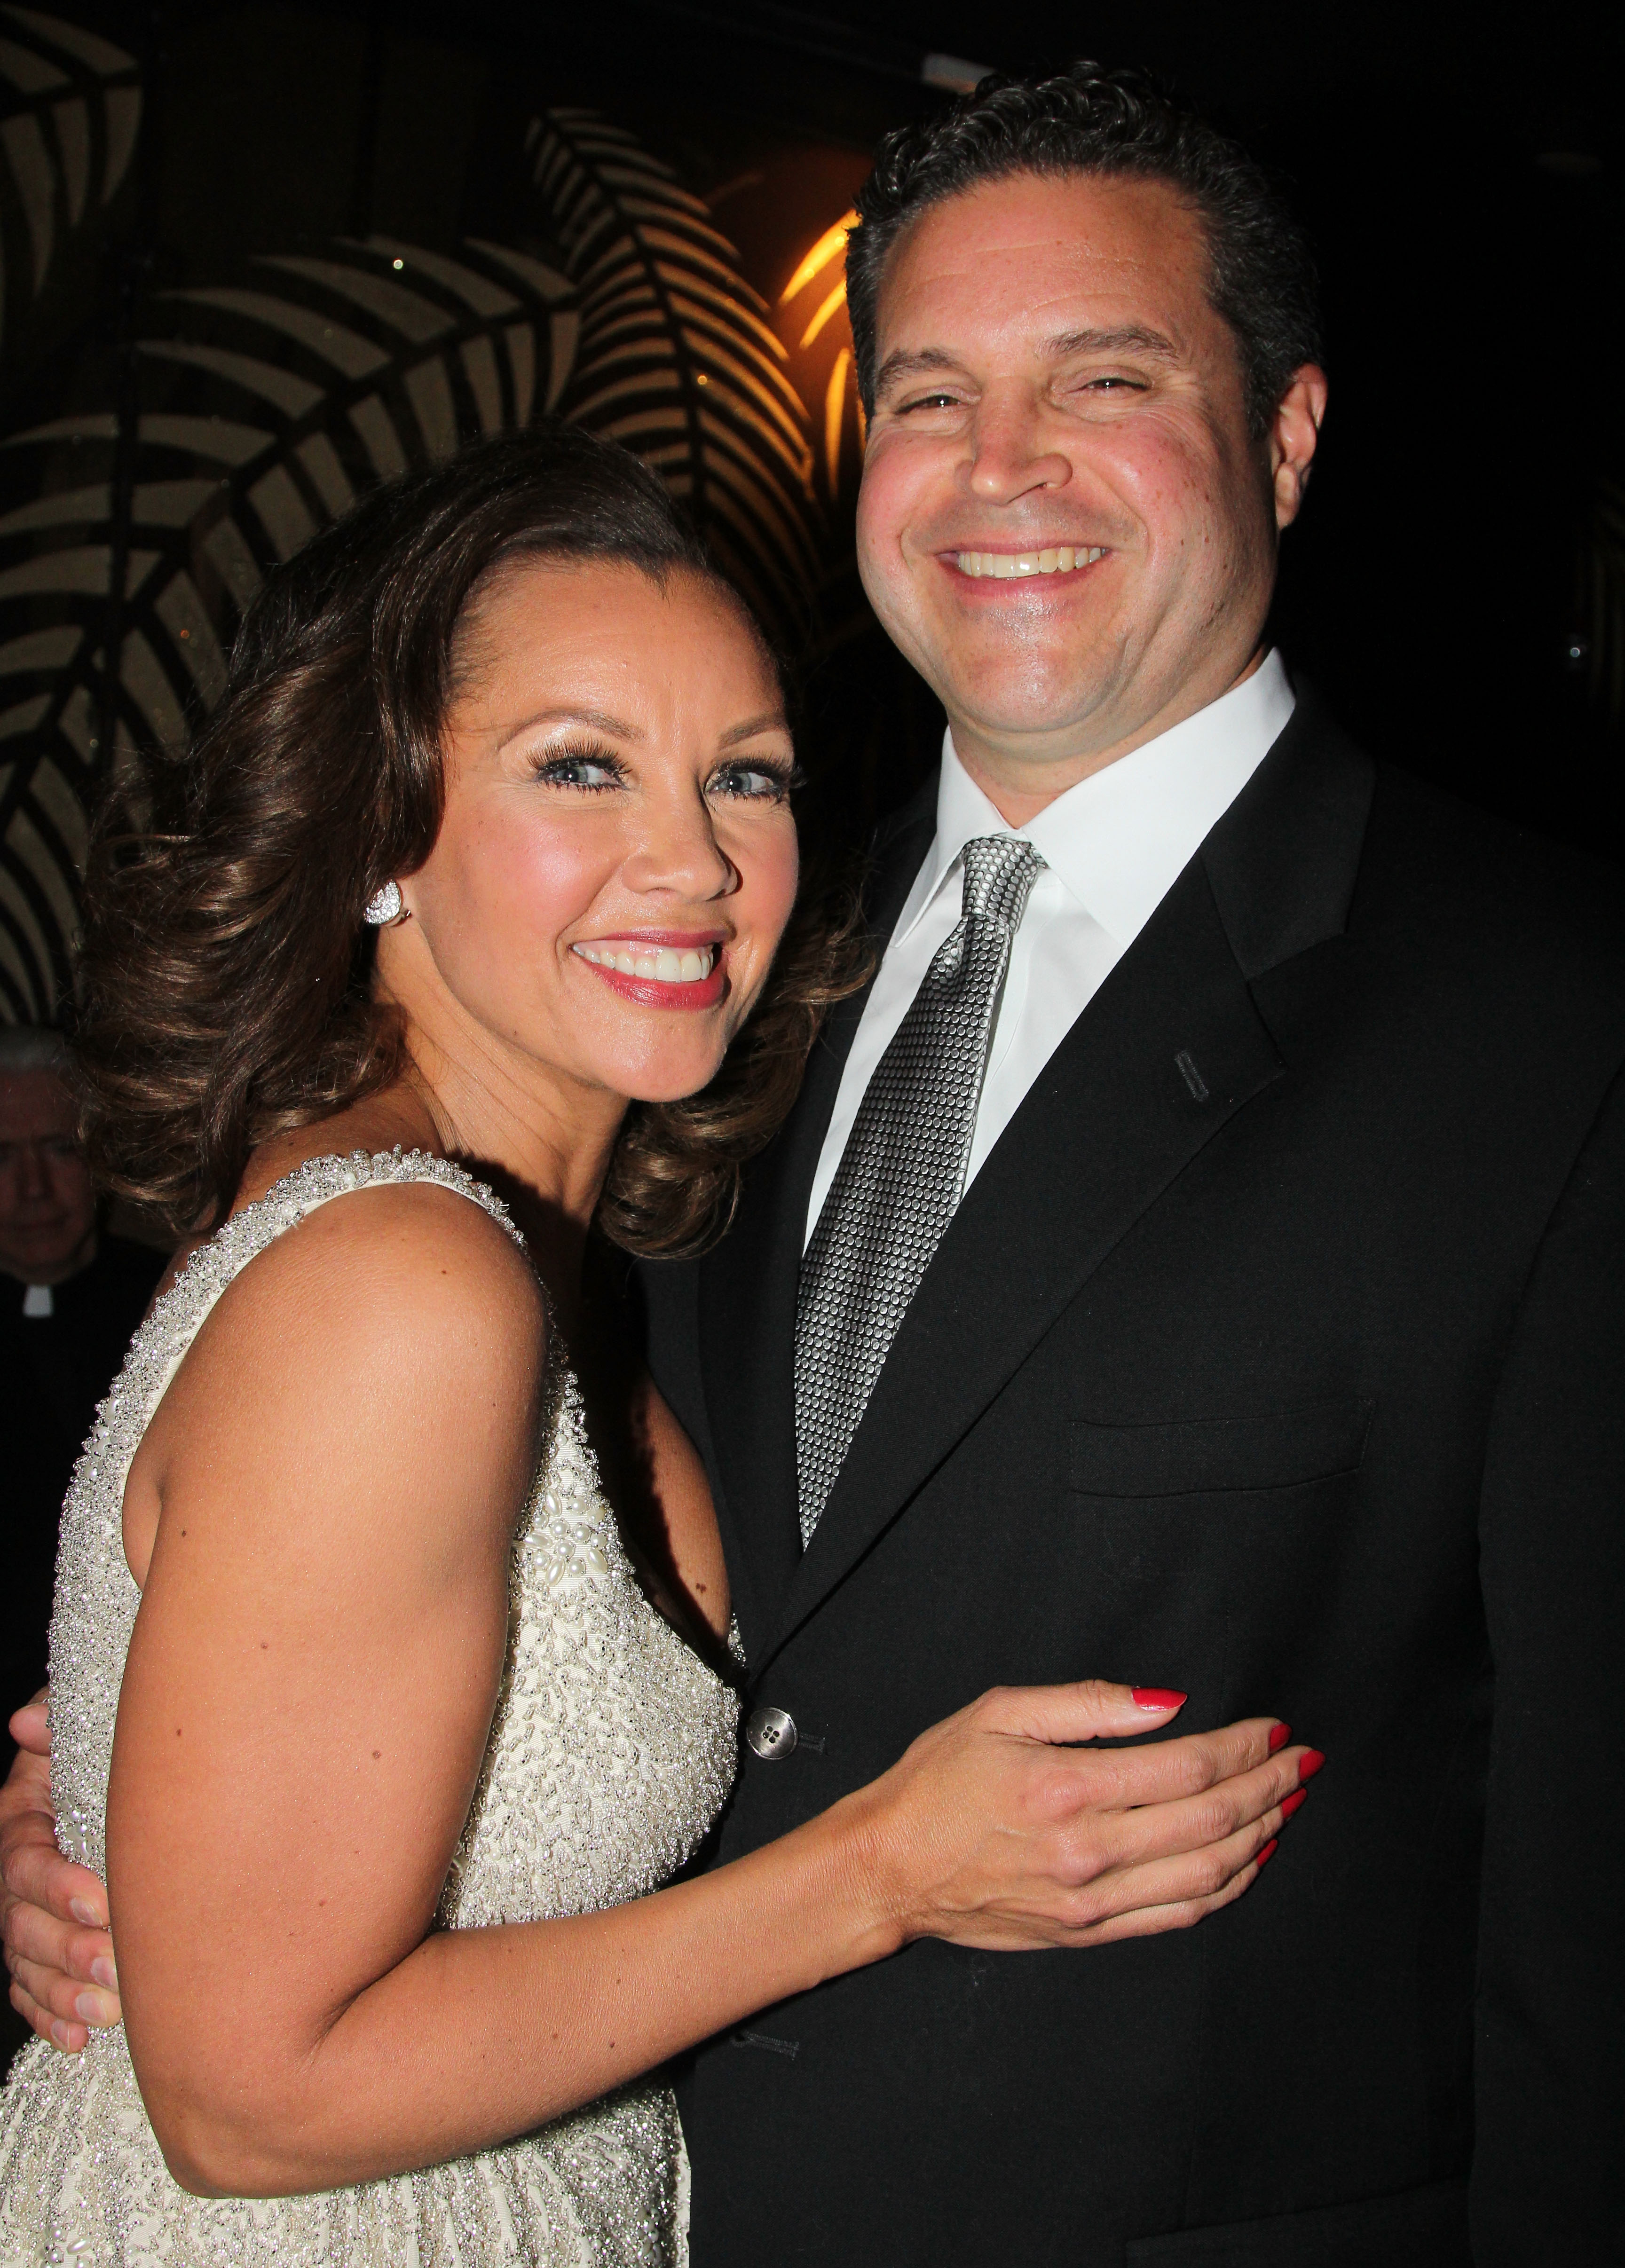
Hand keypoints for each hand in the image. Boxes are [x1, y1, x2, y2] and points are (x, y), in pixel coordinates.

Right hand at [1, 1695, 118, 2050]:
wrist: (114, 1775)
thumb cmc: (96, 1746)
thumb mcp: (78, 1723)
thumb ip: (55, 1721)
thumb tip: (26, 1724)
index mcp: (19, 1821)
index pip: (25, 1863)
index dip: (57, 1887)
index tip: (101, 1903)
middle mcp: (13, 1876)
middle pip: (22, 1925)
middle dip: (67, 1951)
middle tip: (115, 1968)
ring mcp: (22, 1917)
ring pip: (26, 1966)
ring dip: (64, 1993)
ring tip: (107, 2013)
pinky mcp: (36, 1951)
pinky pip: (30, 1992)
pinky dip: (51, 2016)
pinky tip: (79, 2038)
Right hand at [852, 1682, 1317, 1952]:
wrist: (890, 1867)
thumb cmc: (936, 1783)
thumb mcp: (1000, 1712)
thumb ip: (1090, 1703)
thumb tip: (1166, 1703)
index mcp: (1068, 1788)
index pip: (1187, 1767)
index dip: (1243, 1747)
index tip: (1274, 1729)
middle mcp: (1088, 1851)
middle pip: (1210, 1821)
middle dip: (1268, 1787)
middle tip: (1302, 1762)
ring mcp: (1092, 1901)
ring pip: (1206, 1874)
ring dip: (1259, 1836)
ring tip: (1287, 1804)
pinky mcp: (1089, 1931)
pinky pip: (1177, 1914)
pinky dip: (1225, 1888)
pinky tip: (1247, 1860)